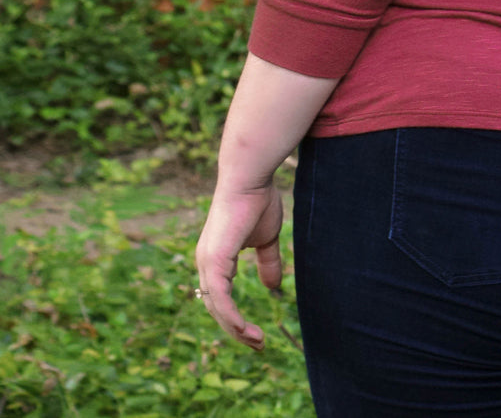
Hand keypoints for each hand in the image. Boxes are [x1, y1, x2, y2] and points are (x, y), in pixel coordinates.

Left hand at [194, 179, 284, 349]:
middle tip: (258, 344)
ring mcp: (207, 262)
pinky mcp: (214, 259)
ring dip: (235, 329)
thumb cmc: (257, 201)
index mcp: (215, 259)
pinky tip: (242, 328)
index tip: (256, 334)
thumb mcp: (267, 239)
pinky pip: (219, 296)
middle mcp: (205, 264)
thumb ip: (267, 262)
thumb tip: (273, 288)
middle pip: (216, 309)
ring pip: (216, 307)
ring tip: (256, 342)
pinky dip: (230, 315)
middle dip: (236, 331)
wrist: (250, 178)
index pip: (220, 299)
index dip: (235, 318)